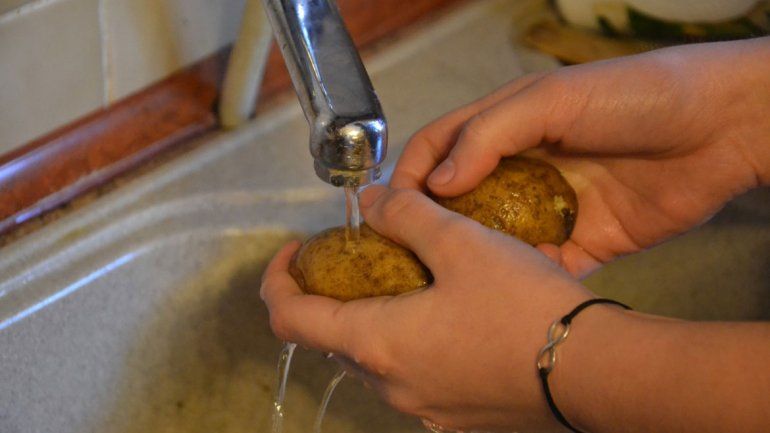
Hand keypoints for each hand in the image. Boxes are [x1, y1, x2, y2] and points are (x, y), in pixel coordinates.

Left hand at [261, 186, 608, 431]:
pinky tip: (450, 316)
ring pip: (377, 359)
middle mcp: (392, 387)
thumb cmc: (525, 308)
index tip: (292, 253)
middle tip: (359, 258)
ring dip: (376, 318)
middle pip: (334, 338)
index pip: (289, 318)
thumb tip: (369, 201)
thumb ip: (406, 213)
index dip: (277, 280)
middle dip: (334, 295)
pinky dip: (412, 343)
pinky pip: (416, 377)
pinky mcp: (458, 417)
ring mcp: (426, 409)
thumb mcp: (461, 242)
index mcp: (376, 344)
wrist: (596, 373)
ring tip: (409, 280)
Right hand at [391, 37, 769, 276]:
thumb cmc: (635, 95)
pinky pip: (542, 268)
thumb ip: (489, 133)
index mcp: (505, 124)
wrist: (720, 128)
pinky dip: (525, 281)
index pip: (438, 148)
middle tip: (408, 258)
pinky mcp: (583, 241)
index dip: (409, 176)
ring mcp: (550, 206)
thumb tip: (436, 182)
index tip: (388, 211)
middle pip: (459, 201)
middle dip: (432, 227)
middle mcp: (520, 167)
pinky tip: (510, 294)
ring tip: (450, 284)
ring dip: (475, 260)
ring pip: (495, 240)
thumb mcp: (552, 98)